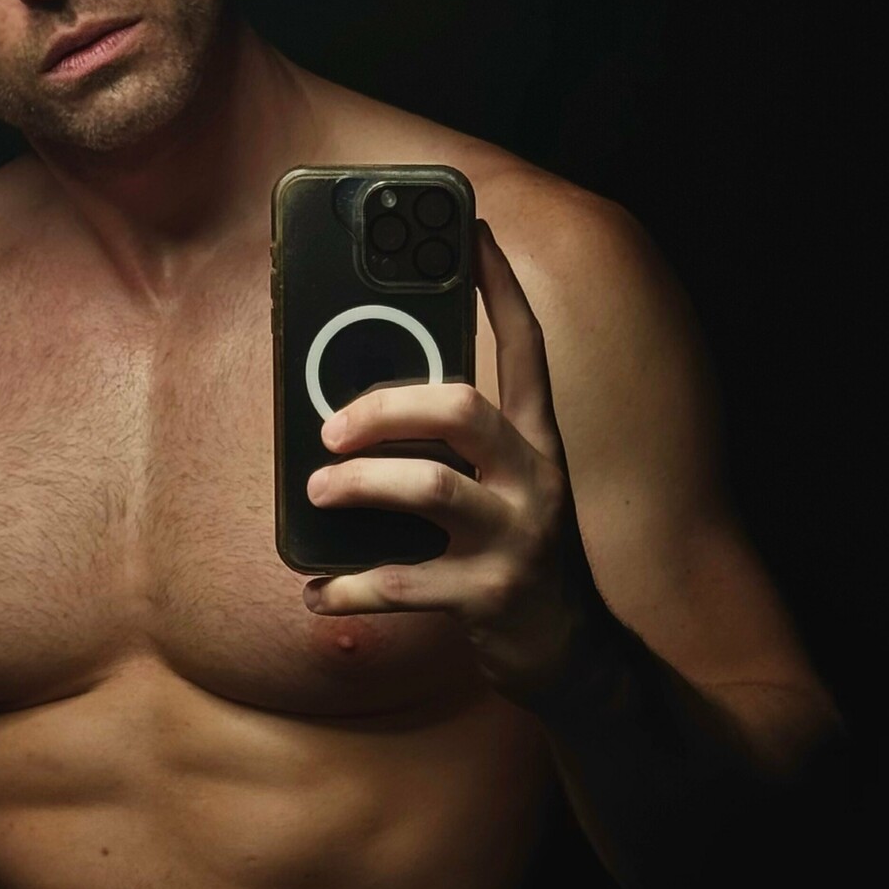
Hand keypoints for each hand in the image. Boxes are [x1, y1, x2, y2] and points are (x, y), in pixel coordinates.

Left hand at [303, 218, 601, 711]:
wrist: (573, 656)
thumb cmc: (517, 558)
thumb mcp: (507, 492)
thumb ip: (457, 451)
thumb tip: (358, 419)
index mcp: (539, 443)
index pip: (528, 347)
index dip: (501, 287)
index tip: (472, 232)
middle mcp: (535, 480)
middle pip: (462, 409)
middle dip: (385, 407)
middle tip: (329, 427)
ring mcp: (515, 538)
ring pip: (428, 489)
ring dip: (357, 485)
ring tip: (315, 492)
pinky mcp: (488, 597)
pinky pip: (401, 584)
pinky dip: (346, 589)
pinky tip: (316, 592)